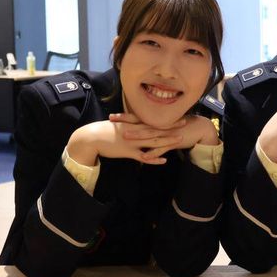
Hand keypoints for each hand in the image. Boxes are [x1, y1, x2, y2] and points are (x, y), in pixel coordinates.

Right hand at [66, 116, 184, 165]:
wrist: (91, 137)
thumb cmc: (105, 131)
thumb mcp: (120, 124)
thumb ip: (131, 125)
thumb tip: (138, 125)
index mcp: (134, 123)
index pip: (153, 120)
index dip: (166, 119)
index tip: (177, 115)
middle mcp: (136, 131)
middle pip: (157, 128)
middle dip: (171, 126)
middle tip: (185, 123)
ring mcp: (133, 141)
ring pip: (153, 142)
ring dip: (167, 141)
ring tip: (179, 140)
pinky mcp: (128, 151)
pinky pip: (143, 156)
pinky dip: (153, 159)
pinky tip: (163, 161)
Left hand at [111, 112, 220, 152]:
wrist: (200, 129)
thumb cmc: (182, 126)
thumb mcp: (167, 124)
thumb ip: (155, 126)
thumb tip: (142, 126)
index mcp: (157, 120)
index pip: (138, 117)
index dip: (125, 117)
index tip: (112, 116)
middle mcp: (160, 125)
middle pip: (140, 124)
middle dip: (126, 123)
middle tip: (112, 122)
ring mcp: (166, 134)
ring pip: (150, 135)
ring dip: (138, 136)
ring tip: (125, 137)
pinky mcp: (173, 142)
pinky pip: (161, 148)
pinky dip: (153, 153)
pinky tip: (144, 156)